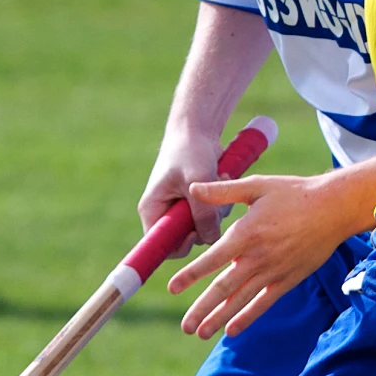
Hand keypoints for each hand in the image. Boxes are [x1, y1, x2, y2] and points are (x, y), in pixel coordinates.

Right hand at [139, 135, 224, 256]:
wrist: (198, 129)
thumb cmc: (190, 150)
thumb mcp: (197, 180)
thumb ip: (203, 212)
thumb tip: (212, 241)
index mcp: (152, 210)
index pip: (161, 245)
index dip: (181, 246)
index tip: (196, 231)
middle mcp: (164, 213)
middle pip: (187, 239)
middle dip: (205, 223)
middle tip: (214, 200)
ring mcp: (181, 208)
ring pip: (204, 227)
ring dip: (217, 208)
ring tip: (218, 179)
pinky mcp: (196, 203)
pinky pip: (212, 214)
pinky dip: (221, 200)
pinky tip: (222, 176)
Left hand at [166, 170, 362, 337]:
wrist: (334, 208)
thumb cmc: (294, 193)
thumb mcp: (257, 185)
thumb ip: (223, 191)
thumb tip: (193, 188)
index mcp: (246, 233)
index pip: (213, 259)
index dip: (191, 274)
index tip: (172, 288)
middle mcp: (258, 257)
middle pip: (224, 288)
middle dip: (202, 308)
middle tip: (185, 326)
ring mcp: (274, 271)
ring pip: (241, 300)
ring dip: (220, 318)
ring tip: (200, 333)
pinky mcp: (288, 279)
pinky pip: (264, 303)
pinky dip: (248, 317)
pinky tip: (232, 330)